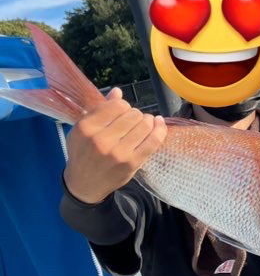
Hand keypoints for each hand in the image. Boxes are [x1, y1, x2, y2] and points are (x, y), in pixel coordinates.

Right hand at [63, 89, 166, 203]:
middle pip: (133, 114)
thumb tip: (118, 92)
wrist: (84, 184)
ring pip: (144, 124)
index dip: (123, 106)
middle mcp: (101, 140)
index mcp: (86, 128)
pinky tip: (159, 123)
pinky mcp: (132, 162)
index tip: (122, 113)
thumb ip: (99, 110)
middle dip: (135, 114)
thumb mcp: (83, 130)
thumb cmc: (83, 152)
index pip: (117, 106)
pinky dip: (160, 129)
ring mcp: (118, 152)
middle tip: (132, 121)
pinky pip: (154, 140)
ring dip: (148, 121)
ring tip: (144, 124)